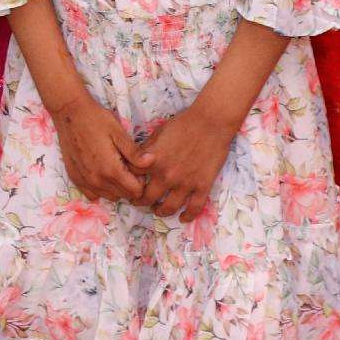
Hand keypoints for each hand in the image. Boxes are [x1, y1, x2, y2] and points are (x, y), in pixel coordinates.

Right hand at [53, 94, 147, 203]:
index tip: (138, 168)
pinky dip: (100, 188)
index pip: (135, 191)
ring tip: (115, 167)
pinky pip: (92, 194)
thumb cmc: (96, 120)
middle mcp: (97, 180)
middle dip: (130, 185)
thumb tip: (151, 162)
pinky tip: (101, 172)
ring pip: (109, 196)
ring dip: (116, 187)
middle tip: (127, 165)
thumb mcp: (119, 132)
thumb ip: (134, 152)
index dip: (141, 181)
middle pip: (123, 195)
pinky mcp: (75, 178)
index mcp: (111, 169)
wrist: (69, 113)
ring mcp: (85, 181)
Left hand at [134, 102, 238, 220]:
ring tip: (157, 209)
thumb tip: (136, 161)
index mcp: (154, 161)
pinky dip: (187, 216)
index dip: (127, 181)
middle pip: (147, 198)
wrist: (211, 122)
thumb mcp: (158, 132)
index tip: (127, 184)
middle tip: (138, 201)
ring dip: (160, 211)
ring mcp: (185, 184)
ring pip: (168, 208)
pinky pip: (193, 208)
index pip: (133, 178)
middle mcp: (167, 176)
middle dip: (139, 201)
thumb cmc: (184, 123)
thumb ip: (146, 149)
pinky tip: (183, 217)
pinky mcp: (202, 187)